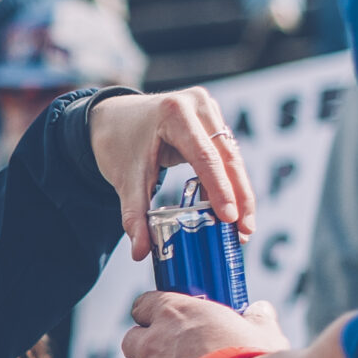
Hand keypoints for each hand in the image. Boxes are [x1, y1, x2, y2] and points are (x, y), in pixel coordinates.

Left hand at [86, 89, 257, 259]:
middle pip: (227, 156)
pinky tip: (235, 209)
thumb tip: (140, 253)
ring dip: (240, 192)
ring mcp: (208, 110)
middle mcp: (197, 105)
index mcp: (174, 113)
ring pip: (233, 156)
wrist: (113, 118)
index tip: (229, 218)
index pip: (204, 156)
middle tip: (245, 230)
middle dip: (239, 196)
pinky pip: (227, 154)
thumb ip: (134, 215)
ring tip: (244, 227)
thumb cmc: (118, 143)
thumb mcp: (124, 179)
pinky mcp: (213, 120)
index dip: (220, 189)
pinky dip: (231, 182)